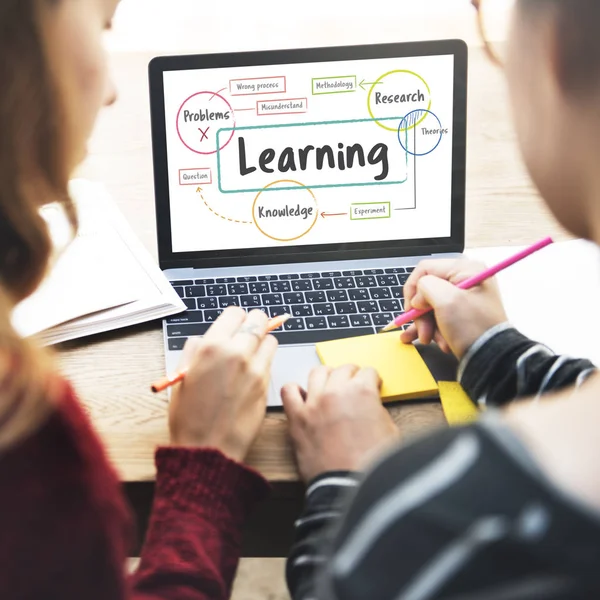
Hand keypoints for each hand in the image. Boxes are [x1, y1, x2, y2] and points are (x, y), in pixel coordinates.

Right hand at [169, 307, 277, 461]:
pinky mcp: (267, 384)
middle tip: (247, 334)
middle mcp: (237, 352)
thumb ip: (194, 351)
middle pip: (258, 320)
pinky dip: (265, 361)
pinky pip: (271, 361)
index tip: (233, 325)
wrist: (208, 449)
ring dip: (262, 342)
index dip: (234, 319)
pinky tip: (252, 373)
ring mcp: (255, 368)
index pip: (235, 313)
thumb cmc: (189, 417)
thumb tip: (203, 340)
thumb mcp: (181, 378)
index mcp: (212, 347)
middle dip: (253, 324)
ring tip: (250, 355)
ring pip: (270, 339)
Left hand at [281, 365, 397, 482]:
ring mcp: (314, 403)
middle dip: (351, 375)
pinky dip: (294, 390)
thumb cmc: (371, 465)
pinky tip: (303, 397)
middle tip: (353, 385)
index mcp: (362, 392)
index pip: (368, 372)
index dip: (372, 380)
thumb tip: (371, 406)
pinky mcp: (297, 418)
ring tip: (329, 386)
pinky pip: (288, 391)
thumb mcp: (390, 431)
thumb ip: (378, 410)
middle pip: (343, 369)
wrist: (349, 487)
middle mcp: (336, 391)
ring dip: (326, 376)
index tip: (371, 385)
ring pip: (317, 373)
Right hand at [400, 259, 507, 358]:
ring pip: (430, 306)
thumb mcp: (446, 301)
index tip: (411, 309)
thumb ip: (425, 287)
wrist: (492, 359)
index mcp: (465, 270)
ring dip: (426, 325)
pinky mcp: (462, 315)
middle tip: (423, 331)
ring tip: (430, 340)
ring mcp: (464, 298)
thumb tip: (418, 297)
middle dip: (421, 313)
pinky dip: (432, 329)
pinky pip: (438, 317)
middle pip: (427, 290)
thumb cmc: (473, 328)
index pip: (425, 269)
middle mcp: (465, 280)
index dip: (413, 289)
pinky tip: (428, 339)